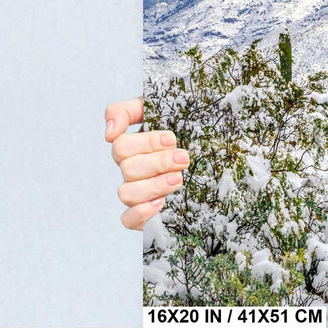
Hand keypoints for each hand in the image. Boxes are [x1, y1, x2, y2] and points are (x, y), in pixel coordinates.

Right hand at [105, 97, 189, 230]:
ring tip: (179, 179)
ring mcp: (138, 192)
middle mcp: (133, 169)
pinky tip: (161, 202)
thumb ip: (128, 110)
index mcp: (134, 146)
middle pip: (128, 168)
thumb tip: (109, 133)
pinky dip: (141, 212)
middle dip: (159, 162)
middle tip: (184, 158)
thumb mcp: (163, 108)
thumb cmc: (189, 127)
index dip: (146, 143)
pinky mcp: (145, 214)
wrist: (219, 153)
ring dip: (154, 185)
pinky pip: (128, 219)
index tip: (172, 138)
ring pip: (126, 193)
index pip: (121, 145)